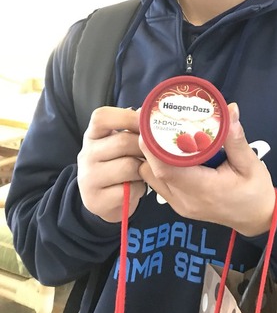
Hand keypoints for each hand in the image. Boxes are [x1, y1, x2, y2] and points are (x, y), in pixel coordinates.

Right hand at [77, 107, 145, 222]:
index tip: (146, 122)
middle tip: (153, 152)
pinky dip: (139, 189)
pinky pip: (128, 190)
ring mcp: (87, 178)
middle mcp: (86, 154)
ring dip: (143, 169)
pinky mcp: (95, 200)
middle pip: (123, 141)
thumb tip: (145, 112)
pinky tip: (135, 188)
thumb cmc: (120, 163)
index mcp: (92, 135)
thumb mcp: (123, 142)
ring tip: (142, 171)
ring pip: (129, 166)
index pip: (102, 117)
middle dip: (144, 147)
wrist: (107, 200)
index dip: (127, 117)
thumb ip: (133, 127)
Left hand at [139, 103, 276, 235]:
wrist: (257, 218)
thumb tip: (230, 110)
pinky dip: (157, 165)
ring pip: (151, 177)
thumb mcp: (251, 164)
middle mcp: (185, 200)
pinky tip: (167, 151)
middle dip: (150, 144)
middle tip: (154, 120)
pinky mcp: (178, 204)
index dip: (154, 146)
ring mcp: (179, 204)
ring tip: (161, 133)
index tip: (152, 123)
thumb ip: (236, 139)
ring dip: (152, 155)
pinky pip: (157, 183)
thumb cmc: (256, 192)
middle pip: (154, 170)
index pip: (167, 169)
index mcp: (203, 190)